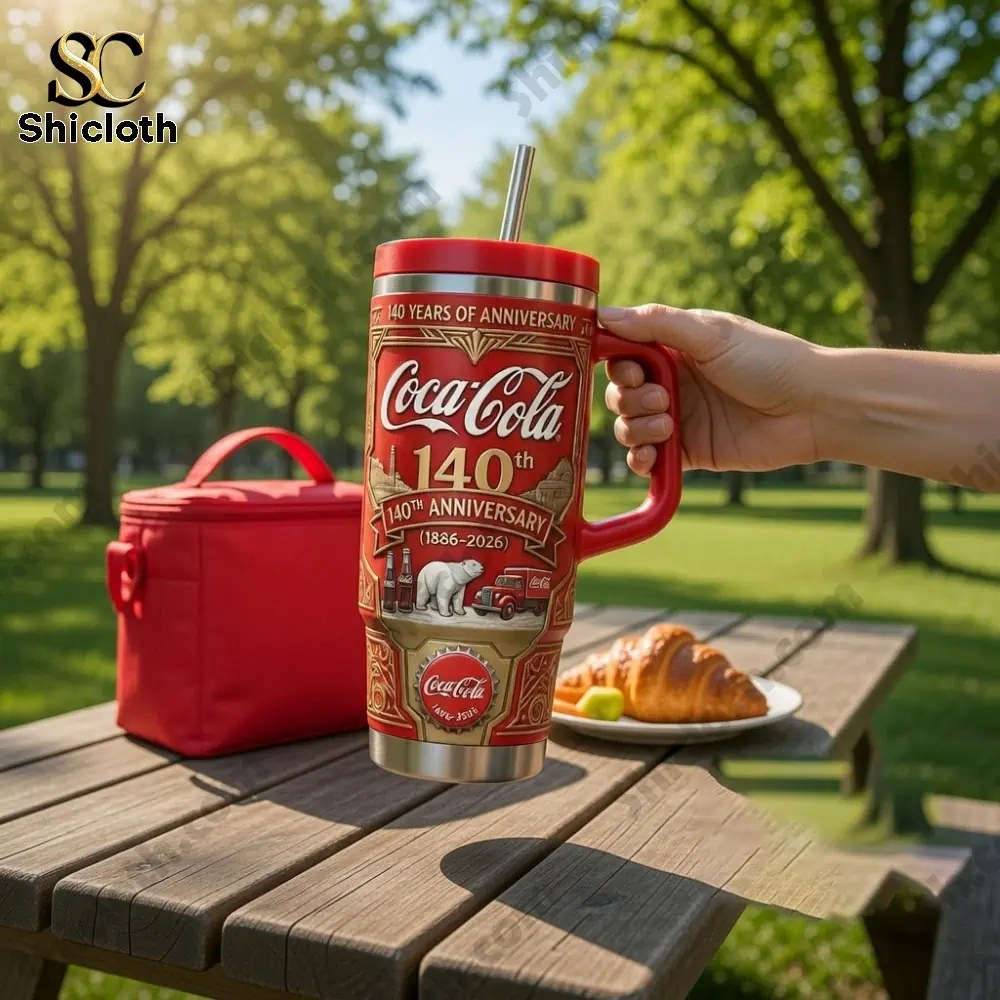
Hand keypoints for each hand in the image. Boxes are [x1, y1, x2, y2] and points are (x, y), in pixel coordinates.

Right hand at [600, 304, 822, 475]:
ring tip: (667, 424)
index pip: (624, 353)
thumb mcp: (710, 334)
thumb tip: (603, 314)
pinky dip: (641, 460)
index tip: (629, 369)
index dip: (616, 364)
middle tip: (661, 398)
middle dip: (628, 398)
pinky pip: (648, 460)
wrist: (812, 408)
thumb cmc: (769, 360)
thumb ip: (656, 325)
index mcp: (675, 348)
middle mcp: (673, 382)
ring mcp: (679, 418)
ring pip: (629, 427)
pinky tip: (652, 456)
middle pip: (619, 393)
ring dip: (636, 428)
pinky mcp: (689, 452)